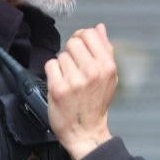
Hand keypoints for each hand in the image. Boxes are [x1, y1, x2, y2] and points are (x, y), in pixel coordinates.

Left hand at [45, 24, 116, 159]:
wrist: (86, 132)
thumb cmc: (97, 104)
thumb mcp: (109, 76)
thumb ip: (105, 49)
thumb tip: (100, 27)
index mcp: (107, 66)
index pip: (89, 34)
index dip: (82, 37)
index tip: (80, 47)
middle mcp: (92, 72)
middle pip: (73, 42)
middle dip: (71, 52)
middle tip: (74, 67)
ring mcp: (75, 80)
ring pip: (61, 55)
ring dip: (62, 65)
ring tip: (69, 79)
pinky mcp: (58, 88)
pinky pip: (50, 65)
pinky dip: (53, 73)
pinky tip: (60, 83)